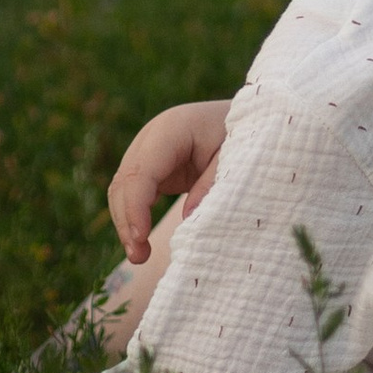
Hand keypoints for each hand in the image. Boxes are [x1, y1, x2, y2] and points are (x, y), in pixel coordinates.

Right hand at [107, 99, 231, 262]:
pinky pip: (133, 192)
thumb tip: (188, 218)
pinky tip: (141, 241)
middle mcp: (151, 137)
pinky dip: (134, 217)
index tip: (140, 237)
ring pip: (123, 189)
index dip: (136, 206)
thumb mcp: (237, 156)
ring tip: (139, 256)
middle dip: (127, 220)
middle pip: (125, 181)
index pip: (141, 171)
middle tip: (138, 256)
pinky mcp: (152, 167)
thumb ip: (212, 184)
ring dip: (126, 223)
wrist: (250, 116)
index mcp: (171, 128)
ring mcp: (148, 151)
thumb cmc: (247, 133)